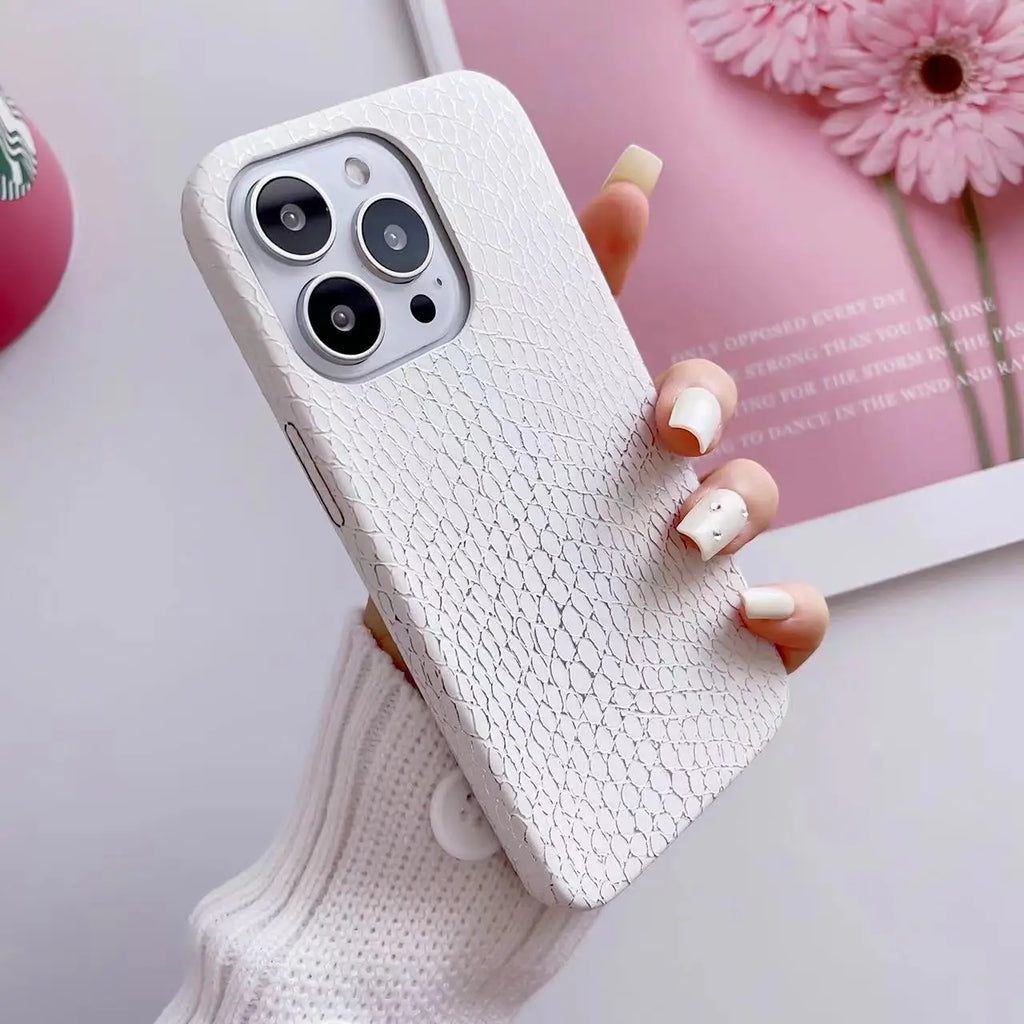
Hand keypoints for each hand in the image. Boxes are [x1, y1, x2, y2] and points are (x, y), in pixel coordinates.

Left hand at [366, 148, 827, 677]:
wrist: (433, 697)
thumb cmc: (445, 580)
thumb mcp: (430, 477)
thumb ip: (445, 385)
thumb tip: (414, 289)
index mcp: (586, 450)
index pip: (633, 358)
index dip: (629, 278)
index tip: (629, 205)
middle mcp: (644, 493)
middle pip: (708, 414)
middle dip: (699, 398)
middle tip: (669, 427)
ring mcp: (685, 567)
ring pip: (751, 504)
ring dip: (738, 503)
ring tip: (686, 538)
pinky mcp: (711, 645)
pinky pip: (784, 621)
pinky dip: (789, 609)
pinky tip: (748, 612)